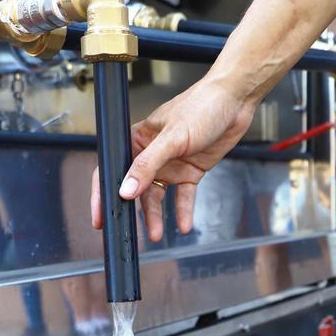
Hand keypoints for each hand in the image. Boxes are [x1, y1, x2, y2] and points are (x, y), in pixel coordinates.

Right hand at [91, 76, 255, 240]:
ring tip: (156, 234)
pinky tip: (183, 225)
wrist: (235, 101)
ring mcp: (171, 164)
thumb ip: (148, 165)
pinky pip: (183, 196)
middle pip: (135, 189)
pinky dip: (183, 211)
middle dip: (131, 212)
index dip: (104, 194)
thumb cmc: (202, 106)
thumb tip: (126, 190)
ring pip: (158, 197)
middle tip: (125, 233)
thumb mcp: (172, 138)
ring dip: (156, 216)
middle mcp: (152, 154)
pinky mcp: (190, 171)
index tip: (100, 217)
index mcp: (138, 140)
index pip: (113, 170)